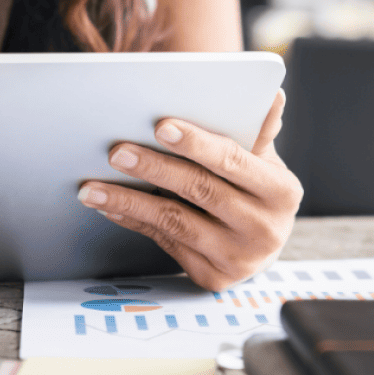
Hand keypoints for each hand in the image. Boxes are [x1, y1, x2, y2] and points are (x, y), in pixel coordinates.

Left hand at [77, 90, 302, 290]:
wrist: (261, 245)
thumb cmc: (255, 190)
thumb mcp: (263, 161)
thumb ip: (258, 131)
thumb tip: (272, 96)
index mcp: (281, 192)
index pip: (232, 160)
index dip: (196, 143)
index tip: (161, 126)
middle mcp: (264, 229)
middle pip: (200, 190)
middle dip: (154, 168)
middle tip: (116, 152)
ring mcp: (238, 259)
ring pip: (174, 221)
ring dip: (128, 201)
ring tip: (92, 186)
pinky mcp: (212, 277)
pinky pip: (164, 241)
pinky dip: (133, 221)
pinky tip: (108, 206)